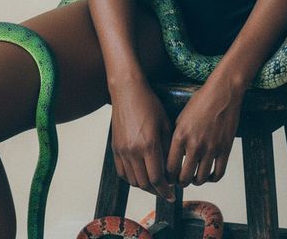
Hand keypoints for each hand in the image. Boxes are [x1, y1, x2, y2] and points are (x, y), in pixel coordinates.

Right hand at [110, 80, 175, 201]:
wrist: (127, 91)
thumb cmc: (149, 104)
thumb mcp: (165, 123)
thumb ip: (168, 148)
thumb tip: (172, 168)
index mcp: (149, 145)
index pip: (157, 178)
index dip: (165, 190)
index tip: (172, 195)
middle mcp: (133, 151)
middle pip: (144, 183)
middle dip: (156, 190)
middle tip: (165, 189)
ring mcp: (122, 150)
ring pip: (133, 180)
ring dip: (144, 185)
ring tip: (154, 183)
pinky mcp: (115, 148)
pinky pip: (122, 172)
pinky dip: (131, 178)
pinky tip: (140, 175)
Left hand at [166, 79, 242, 186]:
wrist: (223, 92)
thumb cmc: (201, 102)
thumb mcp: (181, 117)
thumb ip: (176, 138)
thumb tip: (172, 158)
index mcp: (180, 136)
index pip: (169, 168)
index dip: (168, 177)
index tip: (169, 178)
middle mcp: (195, 145)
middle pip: (184, 178)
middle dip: (180, 182)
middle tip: (181, 180)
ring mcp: (211, 148)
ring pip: (200, 179)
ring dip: (195, 181)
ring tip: (194, 177)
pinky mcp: (225, 149)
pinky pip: (218, 174)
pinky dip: (211, 179)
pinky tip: (208, 174)